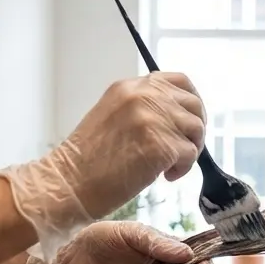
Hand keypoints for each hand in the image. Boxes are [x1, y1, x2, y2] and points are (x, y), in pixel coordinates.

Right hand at [0, 72, 205, 258]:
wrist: (68, 183)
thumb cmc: (88, 160)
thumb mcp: (113, 116)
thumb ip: (142, 108)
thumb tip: (176, 116)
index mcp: (130, 87)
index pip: (179, 81)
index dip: (192, 101)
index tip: (189, 121)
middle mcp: (143, 96)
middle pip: (194, 105)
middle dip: (195, 129)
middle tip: (184, 149)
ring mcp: (152, 119)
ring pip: (196, 129)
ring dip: (189, 150)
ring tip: (168, 166)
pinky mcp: (161, 145)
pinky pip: (190, 154)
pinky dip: (182, 169)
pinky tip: (164, 177)